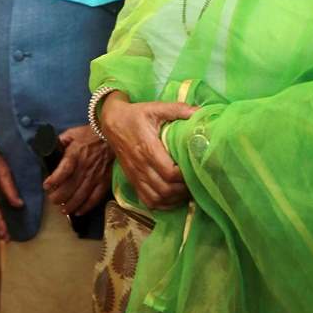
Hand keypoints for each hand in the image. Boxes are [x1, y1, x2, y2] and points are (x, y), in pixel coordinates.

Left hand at [42, 124, 112, 215]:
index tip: (46, 185)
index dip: (54, 179)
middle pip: (70, 187)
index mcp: (75, 154)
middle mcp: (85, 166)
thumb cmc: (89, 135)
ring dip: (71, 205)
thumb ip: (59, 142)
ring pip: (81, 195)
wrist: (111, 136)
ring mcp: (96, 175)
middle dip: (59, 197)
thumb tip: (47, 149)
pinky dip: (87, 207)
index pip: (64, 169)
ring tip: (63, 210)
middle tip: (53, 200)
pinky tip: (79, 212)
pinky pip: (95, 197)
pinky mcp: (105, 181)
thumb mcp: (72, 133)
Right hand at [100, 92, 197, 210]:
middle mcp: (141, 165)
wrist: (112, 122)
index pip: (169, 172)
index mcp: (148, 148)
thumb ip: (178, 109)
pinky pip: (147, 201)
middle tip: (196, 181)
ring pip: (157, 198)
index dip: (185, 175)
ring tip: (187, 189)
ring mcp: (135, 175)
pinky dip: (162, 204)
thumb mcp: (156, 108)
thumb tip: (201, 112)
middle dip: (183, 189)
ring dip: (174, 198)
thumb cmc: (136, 115)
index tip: (195, 168)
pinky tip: (173, 197)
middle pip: (165, 189)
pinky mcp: (133, 181)